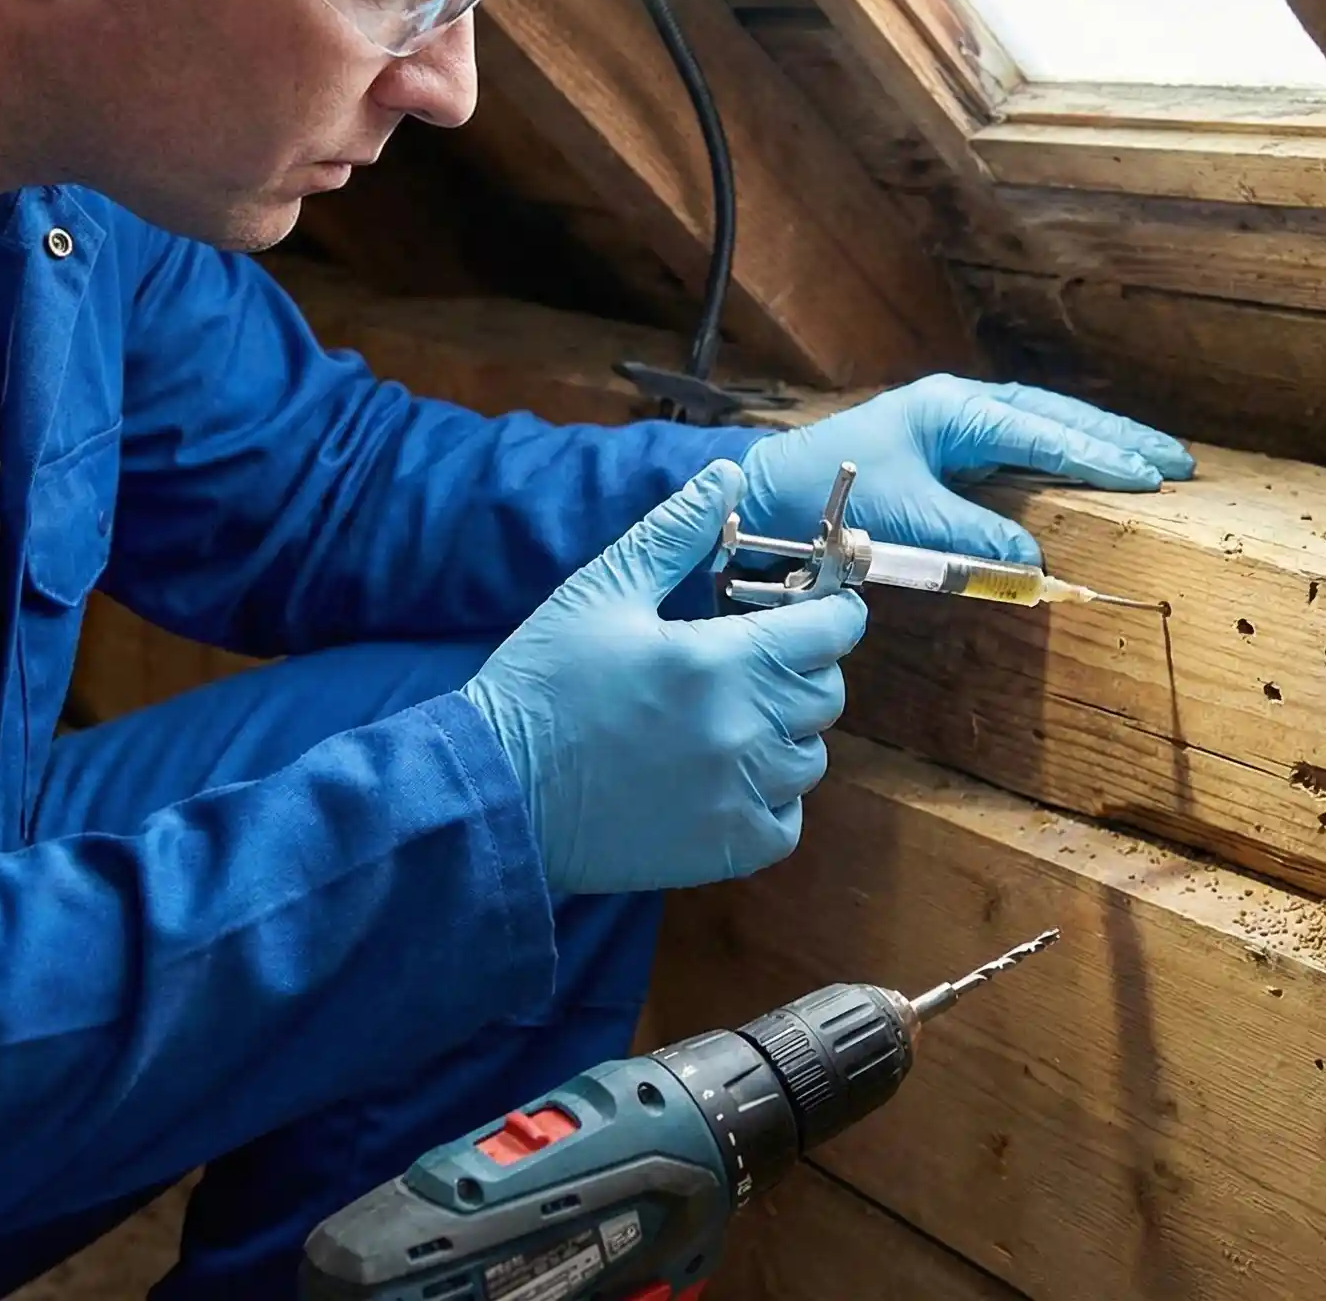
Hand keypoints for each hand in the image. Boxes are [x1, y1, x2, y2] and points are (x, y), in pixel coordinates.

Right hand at [461, 461, 866, 894]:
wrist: (493, 791)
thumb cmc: (541, 685)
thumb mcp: (600, 591)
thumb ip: (674, 532)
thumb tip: (728, 476)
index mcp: (720, 661)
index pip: (832, 631)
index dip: (829, 615)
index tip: (809, 613)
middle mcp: (745, 731)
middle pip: (826, 693)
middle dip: (801, 670)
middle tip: (750, 664)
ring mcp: (740, 795)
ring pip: (810, 756)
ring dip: (784, 735)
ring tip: (727, 722)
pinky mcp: (725, 849)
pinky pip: (787, 818)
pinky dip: (769, 799)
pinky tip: (722, 778)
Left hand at [740, 376, 1193, 564]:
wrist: (772, 490)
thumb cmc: (830, 498)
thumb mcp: (903, 523)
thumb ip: (970, 539)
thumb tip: (1034, 560)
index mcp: (953, 412)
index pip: (1043, 432)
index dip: (1098, 457)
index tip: (1149, 476)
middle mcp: (961, 406)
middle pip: (1056, 415)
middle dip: (1117, 438)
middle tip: (1177, 460)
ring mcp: (956, 421)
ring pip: (1044, 422)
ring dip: (1097, 441)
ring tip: (1152, 460)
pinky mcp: (949, 443)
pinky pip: (1023, 441)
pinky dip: (1064, 451)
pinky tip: (1090, 466)